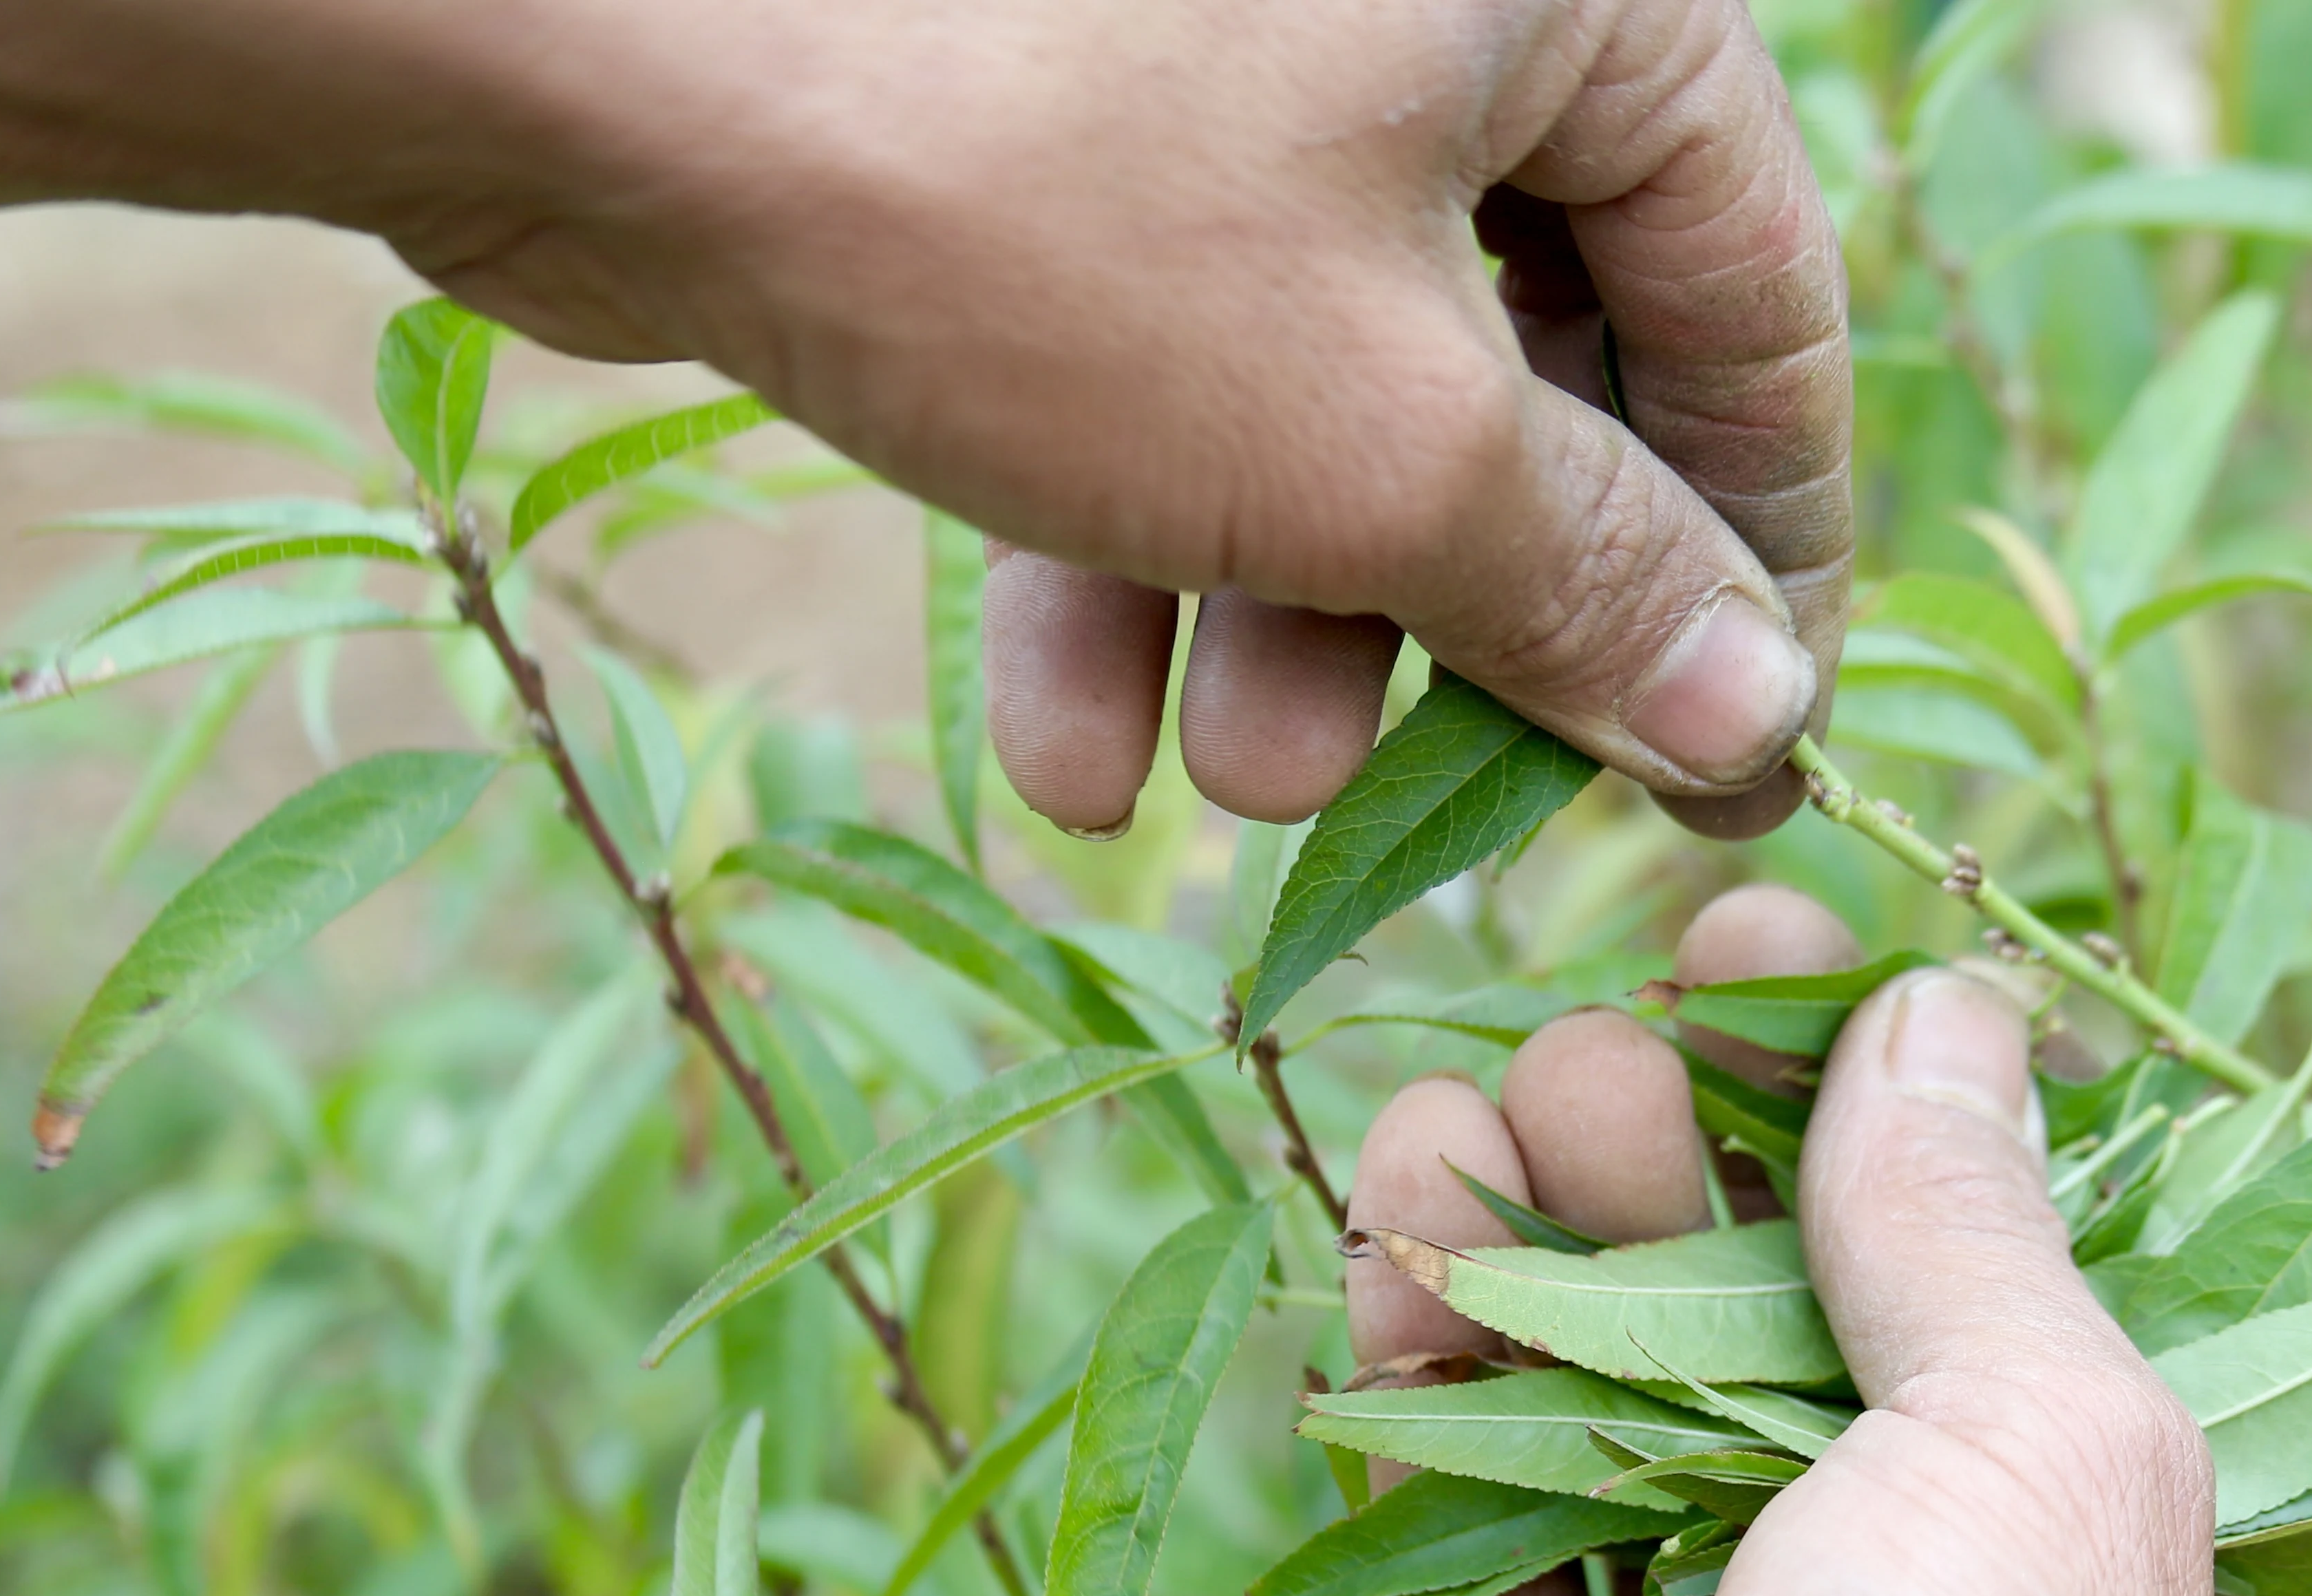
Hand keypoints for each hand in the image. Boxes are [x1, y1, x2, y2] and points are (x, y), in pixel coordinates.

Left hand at [0, 0, 1844, 828]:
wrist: (555, 36)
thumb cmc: (1035, 201)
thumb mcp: (1374, 442)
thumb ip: (1588, 588)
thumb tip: (1756, 724)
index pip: (1748, 294)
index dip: (1754, 554)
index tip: (1736, 754)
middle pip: (1524, 354)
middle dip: (1458, 612)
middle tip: (1444, 803)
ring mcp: (1205, 54)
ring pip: (1317, 378)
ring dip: (1282, 617)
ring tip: (1218, 792)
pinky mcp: (1031, 134)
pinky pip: (1147, 353)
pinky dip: (1126, 543)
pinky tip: (1063, 754)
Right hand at [1214, 895, 2311, 1595]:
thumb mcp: (2060, 1466)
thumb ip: (1985, 1225)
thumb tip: (1947, 1014)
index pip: (2103, 1300)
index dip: (1985, 1118)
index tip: (1864, 964)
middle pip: (1856, 1310)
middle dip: (1755, 1137)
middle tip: (1669, 986)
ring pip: (1656, 1374)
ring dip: (1581, 1205)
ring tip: (1512, 1089)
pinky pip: (1496, 1480)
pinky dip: (1450, 1332)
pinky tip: (1406, 1205)